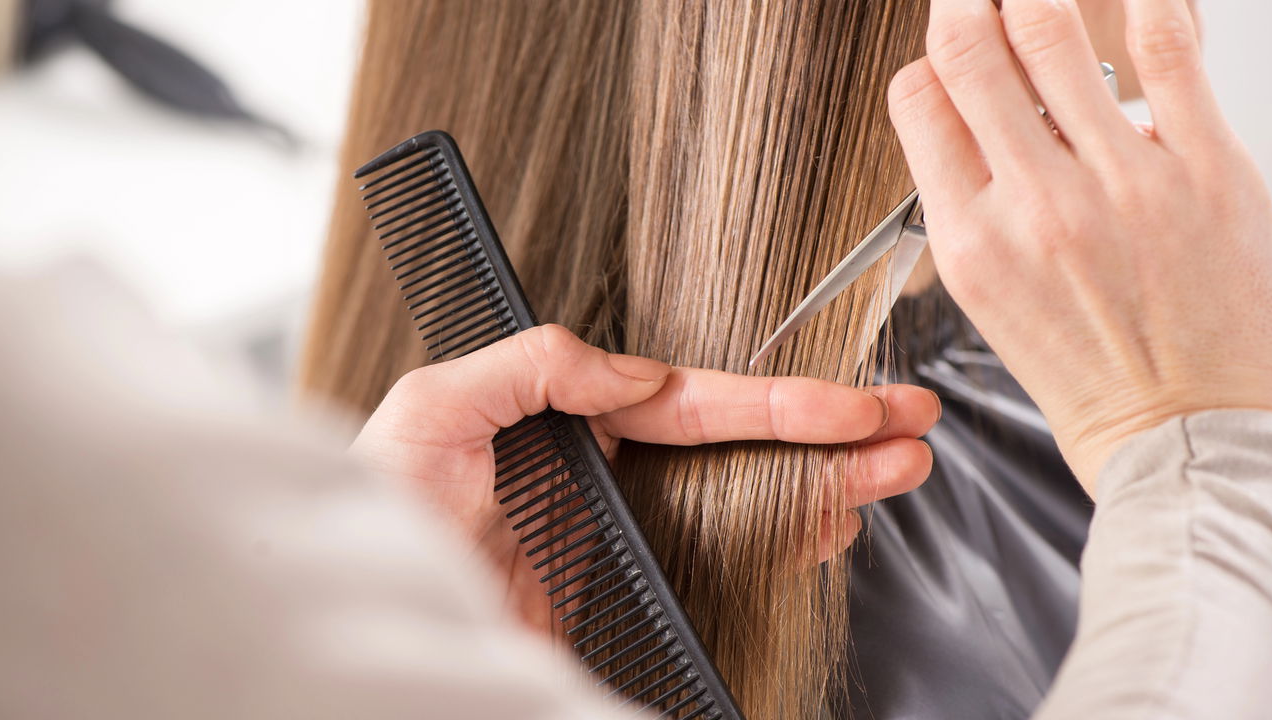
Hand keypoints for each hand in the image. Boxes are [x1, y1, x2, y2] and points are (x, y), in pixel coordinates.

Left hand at [351, 325, 939, 633]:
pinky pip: (717, 567)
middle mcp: (611, 477)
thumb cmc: (376, 505)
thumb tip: (636, 372)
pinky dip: (779, 547)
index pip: (696, 405)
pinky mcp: (622, 597)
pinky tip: (828, 529)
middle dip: (831, 438)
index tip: (851, 403)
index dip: (779, 404)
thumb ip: (533, 366)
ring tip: (896, 474)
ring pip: (745, 504)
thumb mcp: (434, 407)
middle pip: (743, 452)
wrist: (361, 608)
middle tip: (910, 431)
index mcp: (574, 423)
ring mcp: (623, 538)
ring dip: (824, 487)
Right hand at [889, 0, 1271, 490]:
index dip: (929, 64)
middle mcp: (1034, 205)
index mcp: (971, 242)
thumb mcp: (989, 299)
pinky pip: (1167, 49)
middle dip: (969, 2)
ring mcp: (1120, 182)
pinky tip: (1137, 2)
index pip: (917, 101)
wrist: (1182, 434)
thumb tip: (974, 120)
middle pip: (970, 47)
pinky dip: (1147, 4)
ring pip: (1052, 29)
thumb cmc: (1090, 375)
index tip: (951, 57)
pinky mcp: (1204, 168)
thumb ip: (971, 206)